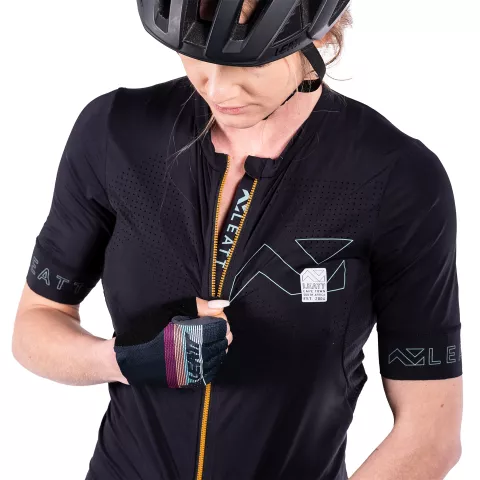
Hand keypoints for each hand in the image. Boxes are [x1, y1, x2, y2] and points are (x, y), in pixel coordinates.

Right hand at [112, 297, 231, 386]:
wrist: (124, 358)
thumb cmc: (146, 330)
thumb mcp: (171, 311)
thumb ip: (200, 307)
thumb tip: (223, 305)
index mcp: (187, 335)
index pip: (219, 328)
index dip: (221, 320)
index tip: (216, 316)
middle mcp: (189, 355)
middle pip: (221, 344)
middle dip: (222, 333)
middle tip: (215, 326)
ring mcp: (187, 370)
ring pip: (217, 359)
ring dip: (219, 347)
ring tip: (210, 339)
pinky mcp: (184, 382)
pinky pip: (208, 374)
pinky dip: (212, 363)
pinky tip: (206, 354)